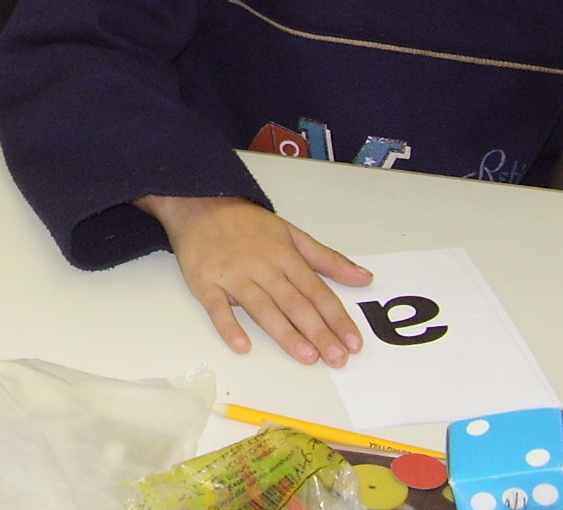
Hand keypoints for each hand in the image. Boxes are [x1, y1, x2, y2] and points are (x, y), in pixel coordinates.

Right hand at [139, 195, 371, 365]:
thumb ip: (328, 259)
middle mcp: (262, 266)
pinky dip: (229, 327)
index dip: (337, 318)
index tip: (353, 342)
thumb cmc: (247, 224)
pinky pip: (217, 308)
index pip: (317, 291)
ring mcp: (233, 275)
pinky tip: (242, 346)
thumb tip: (364, 278)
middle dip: (319, 332)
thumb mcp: (292, 233)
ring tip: (307, 356)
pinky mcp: (205, 282)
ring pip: (262, 307)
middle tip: (338, 359)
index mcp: (285, 255)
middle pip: (295, 303)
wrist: (198, 204)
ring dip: (285, 333)